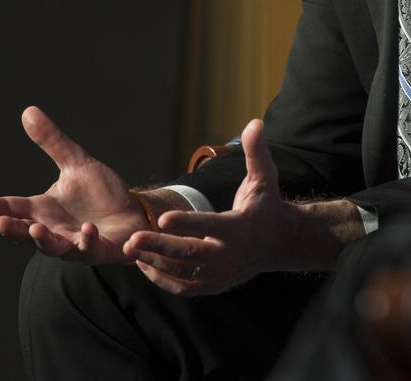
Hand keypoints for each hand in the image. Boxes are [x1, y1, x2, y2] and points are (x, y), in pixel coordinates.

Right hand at [0, 106, 147, 264]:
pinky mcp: (98, 251)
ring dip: (44, 241)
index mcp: (43, 209)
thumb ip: (53, 143)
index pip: (11, 208)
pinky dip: (87, 241)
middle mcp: (53, 229)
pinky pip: (89, 249)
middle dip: (13, 230)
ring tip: (37, 229)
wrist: (133, 211)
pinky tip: (89, 229)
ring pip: (53, 248)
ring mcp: (74, 244)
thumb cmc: (101, 192)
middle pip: (25, 234)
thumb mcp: (76, 164)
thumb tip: (28, 111)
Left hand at [124, 118, 308, 295]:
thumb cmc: (266, 205)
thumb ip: (256, 152)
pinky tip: (143, 263)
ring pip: (181, 273)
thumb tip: (255, 123)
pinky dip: (161, 278)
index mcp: (240, 229)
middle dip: (159, 246)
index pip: (209, 226)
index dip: (186, 222)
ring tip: (130, 248)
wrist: (279, 243)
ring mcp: (220, 275)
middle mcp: (229, 255)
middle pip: (189, 254)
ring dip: (154, 262)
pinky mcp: (213, 286)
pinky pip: (182, 287)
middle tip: (132, 238)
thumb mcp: (264, 178)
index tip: (162, 217)